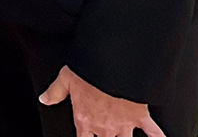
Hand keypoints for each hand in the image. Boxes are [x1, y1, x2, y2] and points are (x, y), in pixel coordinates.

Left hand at [39, 65, 166, 136]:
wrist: (112, 67)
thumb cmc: (88, 72)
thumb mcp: (65, 79)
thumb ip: (54, 92)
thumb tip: (44, 99)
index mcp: (86, 120)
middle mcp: (105, 126)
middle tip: (108, 136)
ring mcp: (123, 124)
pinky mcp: (139, 117)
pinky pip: (153, 133)